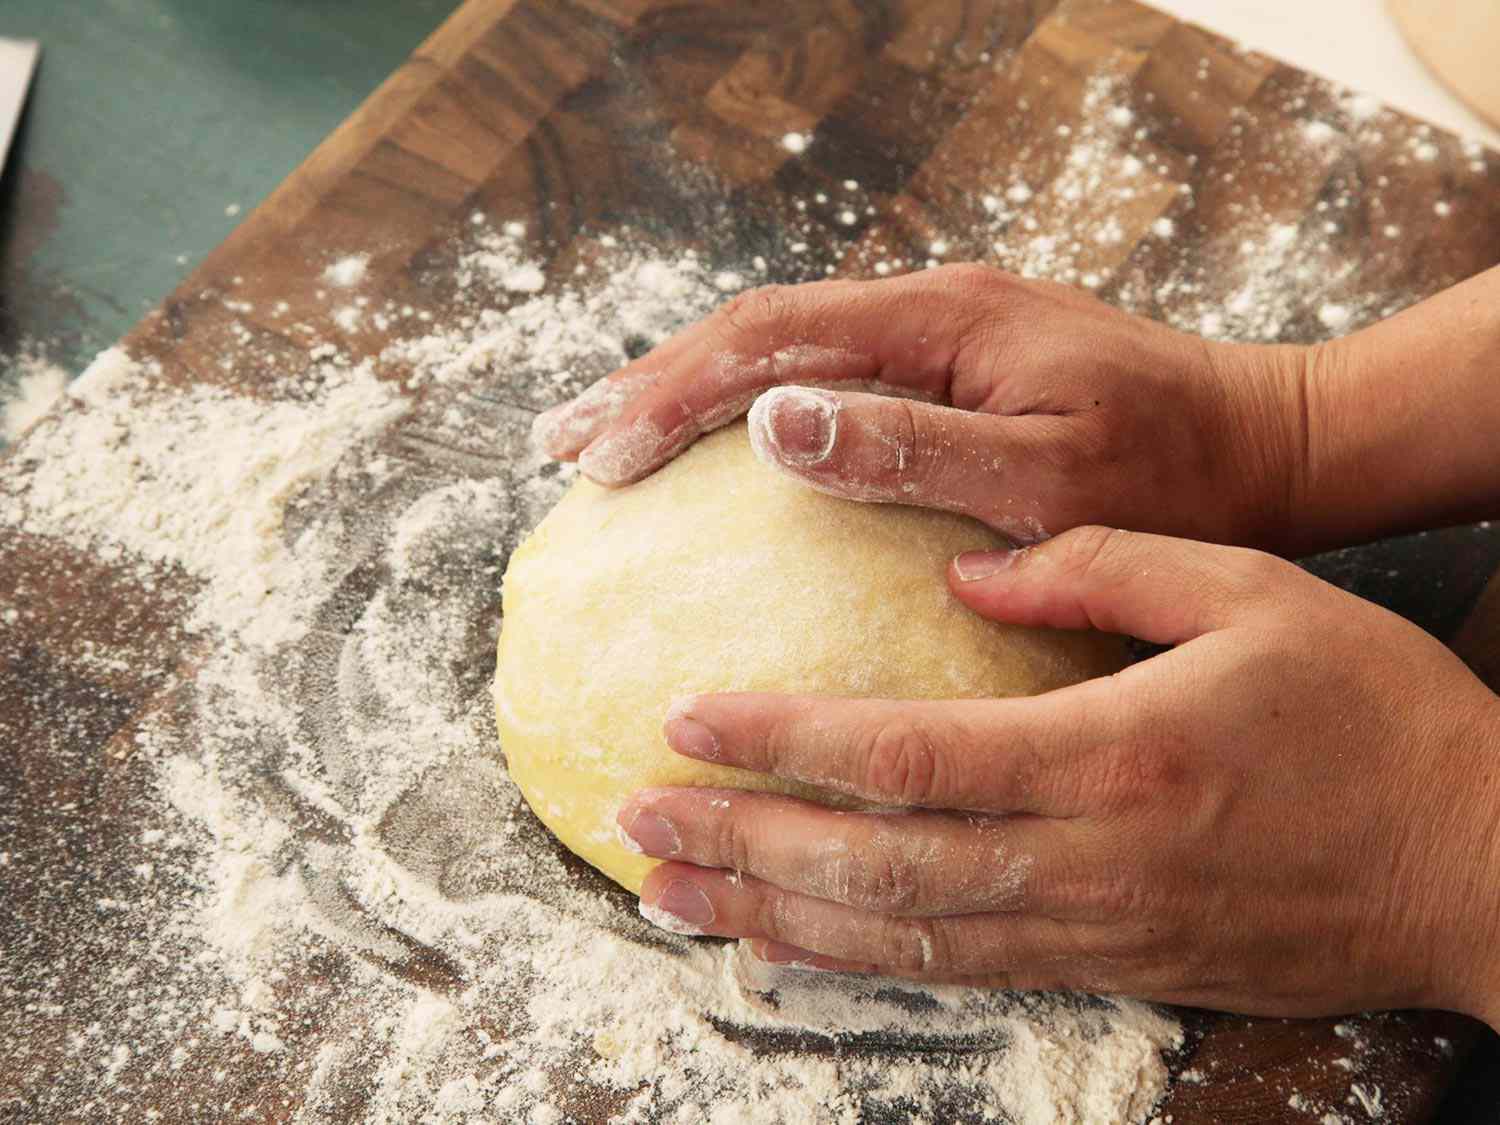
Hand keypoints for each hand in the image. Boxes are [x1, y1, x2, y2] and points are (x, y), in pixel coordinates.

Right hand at [535, 265, 1314, 550]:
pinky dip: (751, 409)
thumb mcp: (1047, 471)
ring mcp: (938, 333)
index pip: (769, 341)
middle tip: (558, 446)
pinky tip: (719, 449)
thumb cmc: (1170, 469)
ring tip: (607, 441)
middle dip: (648, 386)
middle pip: (755, 332)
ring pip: (782, 349)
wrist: (1264, 441)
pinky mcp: (952, 366)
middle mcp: (927, 309)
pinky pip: (826, 376)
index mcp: (940, 322)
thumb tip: (768, 425)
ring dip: (688, 393)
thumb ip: (910, 443)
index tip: (593, 456)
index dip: (669, 395)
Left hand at [617, 527, 1499, 1026]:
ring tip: (669, 892)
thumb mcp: (1253, 593)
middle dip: (740, 843)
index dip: (785, 740)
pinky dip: (859, 961)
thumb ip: (1102, 568)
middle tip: (631, 819)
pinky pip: (959, 972)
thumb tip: (969, 571)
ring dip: (771, 916)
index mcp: (1115, 754)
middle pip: (873, 865)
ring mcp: (1095, 930)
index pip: (908, 754)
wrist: (1480, 865)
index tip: (687, 715)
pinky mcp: (1111, 966)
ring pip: (899, 938)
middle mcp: (1087, 859)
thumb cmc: (1377, 716)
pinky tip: (786, 943)